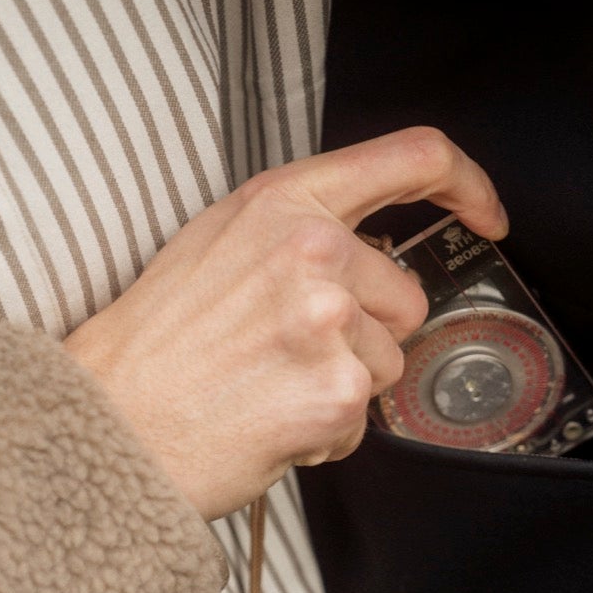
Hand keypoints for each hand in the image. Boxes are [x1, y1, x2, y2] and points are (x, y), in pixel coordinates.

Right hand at [64, 128, 506, 518]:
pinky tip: (266, 420)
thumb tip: (363, 244)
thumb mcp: (219, 243)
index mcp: (283, 200)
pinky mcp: (336, 391)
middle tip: (282, 351)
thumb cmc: (154, 345)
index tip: (486, 214)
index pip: (414, 157)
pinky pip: (363, 421)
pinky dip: (324, 435)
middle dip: (364, 334)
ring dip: (340, 387)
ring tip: (264, 386)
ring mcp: (328, 320)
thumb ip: (295, 228)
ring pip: (388, 365)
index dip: (468, 184)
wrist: (106, 423)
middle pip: (406, 296)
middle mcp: (312, 250)